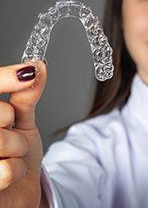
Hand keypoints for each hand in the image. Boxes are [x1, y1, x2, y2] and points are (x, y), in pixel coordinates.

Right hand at [0, 61, 47, 206]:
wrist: (18, 187)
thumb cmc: (16, 153)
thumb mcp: (22, 120)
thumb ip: (26, 95)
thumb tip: (38, 66)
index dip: (5, 78)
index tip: (29, 72)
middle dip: (11, 120)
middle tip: (9, 128)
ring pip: (2, 141)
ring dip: (18, 147)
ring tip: (11, 153)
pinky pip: (5, 170)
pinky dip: (16, 170)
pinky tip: (8, 173)